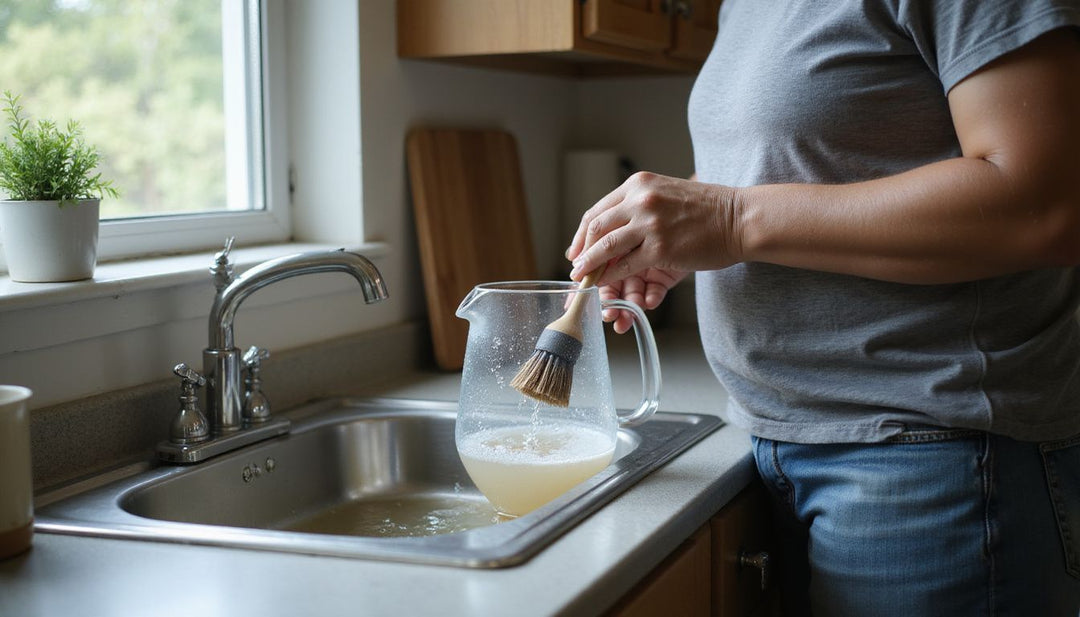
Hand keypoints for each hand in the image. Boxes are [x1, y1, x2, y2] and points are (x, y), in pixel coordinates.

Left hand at [564, 171, 738, 331]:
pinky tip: (607, 285)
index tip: (576, 249)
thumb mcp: (666, 194)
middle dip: (581, 251)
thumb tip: (612, 229)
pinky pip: (626, 266)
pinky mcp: (660, 249)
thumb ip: (639, 206)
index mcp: (638, 185)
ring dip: (590, 266)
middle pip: (596, 228)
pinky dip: (613, 278)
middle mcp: (640, 200)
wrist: (740, 218)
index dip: (582, 234)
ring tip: (582, 277)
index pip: (598, 210)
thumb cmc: (707, 210)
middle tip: (575, 267)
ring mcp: (649, 224)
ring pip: (607, 248)